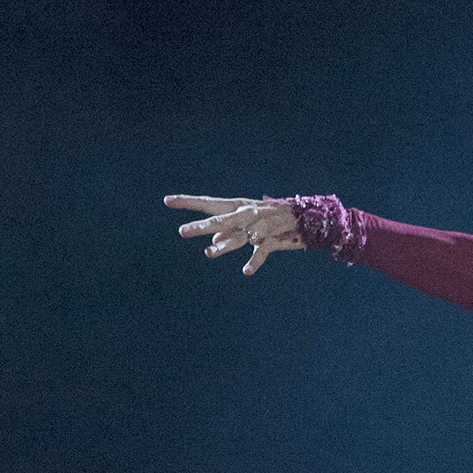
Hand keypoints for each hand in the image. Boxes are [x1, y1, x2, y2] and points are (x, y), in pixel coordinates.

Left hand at [167, 195, 305, 275]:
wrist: (305, 217)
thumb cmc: (270, 219)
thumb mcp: (247, 221)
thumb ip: (228, 231)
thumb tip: (213, 243)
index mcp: (237, 206)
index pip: (208, 203)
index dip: (188, 202)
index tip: (167, 201)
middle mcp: (246, 214)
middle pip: (220, 220)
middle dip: (202, 227)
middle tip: (183, 232)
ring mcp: (260, 227)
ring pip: (239, 237)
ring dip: (225, 245)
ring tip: (210, 253)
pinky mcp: (273, 240)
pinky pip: (261, 253)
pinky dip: (254, 262)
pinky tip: (246, 271)